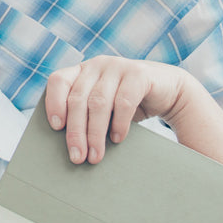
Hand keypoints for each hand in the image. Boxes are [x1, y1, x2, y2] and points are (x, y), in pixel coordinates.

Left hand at [44, 56, 187, 163]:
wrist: (168, 91)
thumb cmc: (127, 104)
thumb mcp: (103, 107)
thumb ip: (85, 115)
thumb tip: (69, 148)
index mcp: (82, 71)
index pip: (58, 81)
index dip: (54, 102)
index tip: (55, 127)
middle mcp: (97, 65)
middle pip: (78, 99)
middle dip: (76, 131)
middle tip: (77, 157)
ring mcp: (118, 66)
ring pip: (98, 102)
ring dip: (95, 133)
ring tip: (95, 156)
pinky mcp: (139, 74)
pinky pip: (124, 101)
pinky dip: (119, 124)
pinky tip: (117, 139)